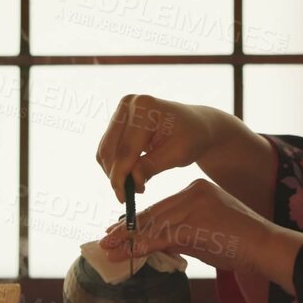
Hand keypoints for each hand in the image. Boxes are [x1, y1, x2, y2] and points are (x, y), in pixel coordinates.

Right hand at [94, 94, 231, 202]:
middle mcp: (129, 103)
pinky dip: (116, 164)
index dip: (121, 177)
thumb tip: (131, 182)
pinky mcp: (118, 119)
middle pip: (110, 149)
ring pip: (105, 150)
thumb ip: (152, 166)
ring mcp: (121, 109)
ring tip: (135, 184)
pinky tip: (132, 174)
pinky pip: (108, 148)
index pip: (126, 149)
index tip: (123, 199)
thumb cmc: (192, 138)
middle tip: (129, 195)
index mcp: (145, 107)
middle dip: (116, 176)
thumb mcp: (178, 154)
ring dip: (115, 172)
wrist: (197, 125)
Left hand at [98, 179, 302, 292]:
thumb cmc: (241, 244)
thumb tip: (153, 244)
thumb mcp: (206, 233)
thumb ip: (180, 234)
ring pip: (153, 225)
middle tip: (106, 240)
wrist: (266, 246)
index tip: (118, 229)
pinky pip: (161, 237)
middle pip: (153, 213)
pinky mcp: (194, 222)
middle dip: (127, 229)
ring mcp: (193, 205)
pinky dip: (142, 247)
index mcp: (197, 189)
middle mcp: (193, 191)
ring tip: (109, 250)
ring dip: (129, 240)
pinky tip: (128, 254)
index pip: (160, 206)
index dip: (137, 220)